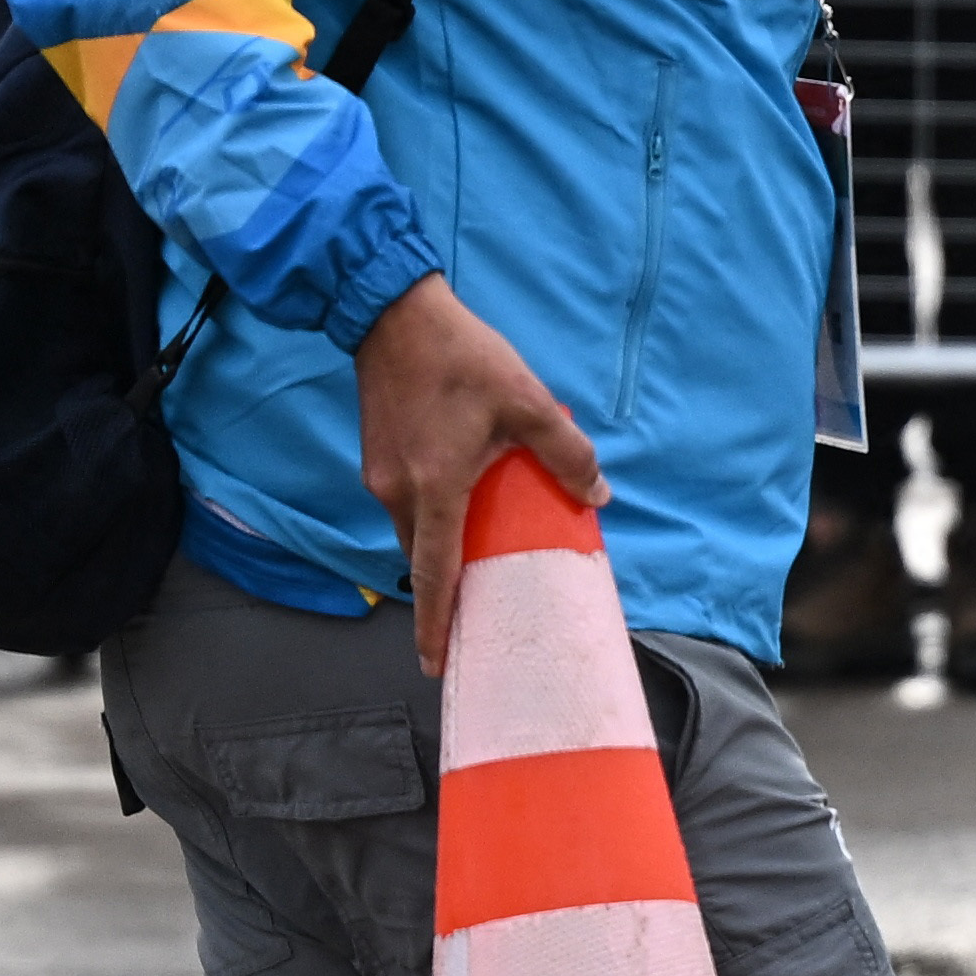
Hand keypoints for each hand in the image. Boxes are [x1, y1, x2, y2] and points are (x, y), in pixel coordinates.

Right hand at [356, 277, 599, 678]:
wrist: (394, 314)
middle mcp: (398, 492)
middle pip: (424, 558)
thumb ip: (567, 453)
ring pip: (414, 532)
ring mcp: (380, 476)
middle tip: (474, 616)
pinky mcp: (376, 459)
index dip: (437, 621)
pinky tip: (461, 507)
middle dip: (444, 593)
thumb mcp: (529, 403)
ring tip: (474, 563)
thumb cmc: (463, 358)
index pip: (436, 573)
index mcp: (435, 489)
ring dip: (440, 551)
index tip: (436, 661)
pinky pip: (407, 506)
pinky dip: (431, 519)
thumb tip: (598, 496)